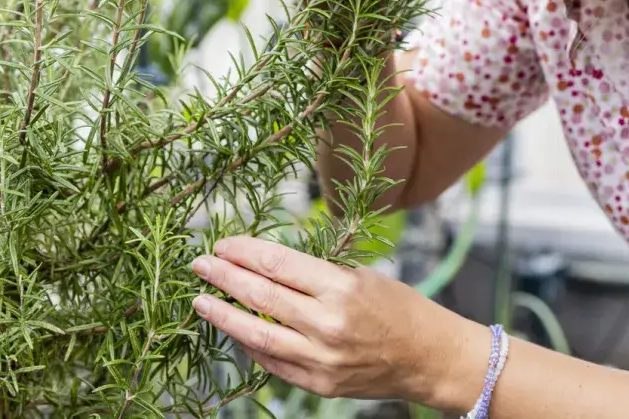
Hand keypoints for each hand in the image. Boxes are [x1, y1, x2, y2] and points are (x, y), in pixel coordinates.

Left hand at [190, 235, 482, 405]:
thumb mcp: (362, 276)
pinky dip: (250, 345)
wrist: (429, 357)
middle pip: (261, 296)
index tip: (222, 244)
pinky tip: (234, 329)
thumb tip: (265, 265)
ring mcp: (321, 359)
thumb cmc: (399, 308)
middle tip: (199, 264)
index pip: (277, 264)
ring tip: (200, 300)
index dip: (244, 252)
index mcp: (341, 288)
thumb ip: (315, 275)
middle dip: (225, 277)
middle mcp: (328, 324)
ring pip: (258, 334)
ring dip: (224, 315)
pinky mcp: (319, 384)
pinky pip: (273, 363)